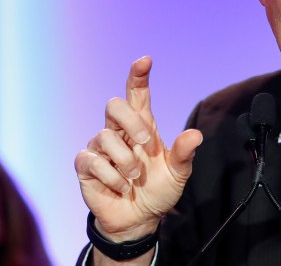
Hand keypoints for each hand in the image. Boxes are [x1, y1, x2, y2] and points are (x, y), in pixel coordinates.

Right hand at [74, 56, 202, 240]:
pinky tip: (120, 188)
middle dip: (131, 122)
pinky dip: (112, 177)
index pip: (136, 95)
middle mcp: (119, 132)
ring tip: (135, 178)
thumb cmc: (157, 191)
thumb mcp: (177, 174)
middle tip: (146, 144)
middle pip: (114, 105)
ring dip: (125, 161)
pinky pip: (93, 160)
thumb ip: (184, 154)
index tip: (145, 61)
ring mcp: (100, 147)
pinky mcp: (86, 165)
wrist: (139, 220)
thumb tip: (195, 134)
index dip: (138, 76)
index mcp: (141, 127)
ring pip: (105, 136)